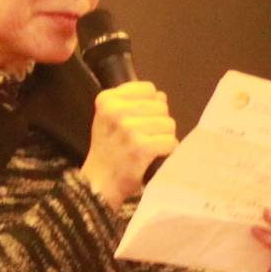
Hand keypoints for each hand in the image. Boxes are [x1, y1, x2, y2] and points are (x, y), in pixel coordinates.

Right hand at [81, 80, 179, 207]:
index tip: (138, 119)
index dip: (150, 104)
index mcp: (107, 99)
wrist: (99, 182)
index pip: (148, 89)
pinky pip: (170, 141)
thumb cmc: (108, 149)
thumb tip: (161, 96)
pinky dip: (167, 150)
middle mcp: (116, 111)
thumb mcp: (110, 118)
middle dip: (158, 122)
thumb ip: (133, 103)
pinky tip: (154, 156)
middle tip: (143, 137)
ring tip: (148, 147)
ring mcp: (128, 129)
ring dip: (164, 137)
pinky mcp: (141, 147)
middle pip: (161, 106)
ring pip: (169, 124)